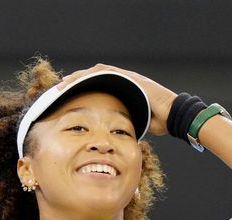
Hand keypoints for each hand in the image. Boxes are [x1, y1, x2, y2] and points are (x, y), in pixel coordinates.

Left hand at [58, 64, 176, 135]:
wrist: (174, 116)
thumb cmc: (159, 121)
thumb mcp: (135, 122)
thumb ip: (124, 123)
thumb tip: (112, 136)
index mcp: (123, 91)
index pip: (97, 86)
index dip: (80, 90)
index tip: (66, 97)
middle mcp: (124, 81)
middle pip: (93, 77)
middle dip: (74, 82)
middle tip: (57, 90)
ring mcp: (126, 77)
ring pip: (96, 71)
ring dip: (77, 77)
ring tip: (61, 84)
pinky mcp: (129, 76)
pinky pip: (105, 71)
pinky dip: (89, 74)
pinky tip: (76, 79)